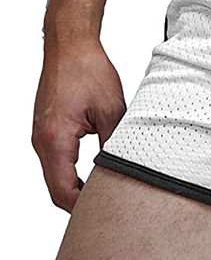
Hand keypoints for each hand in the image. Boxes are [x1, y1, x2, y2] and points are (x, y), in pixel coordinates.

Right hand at [32, 36, 125, 211]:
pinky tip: (93, 169)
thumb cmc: (87, 70)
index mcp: (55, 141)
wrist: (70, 47)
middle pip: (57, 188)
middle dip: (80, 202)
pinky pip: (56, 160)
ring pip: (56, 175)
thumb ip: (113, 144)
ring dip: (76, 186)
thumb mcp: (112, 110)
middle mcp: (42, 142)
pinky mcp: (48, 129)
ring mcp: (42, 136)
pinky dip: (72, 170)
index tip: (104, 213)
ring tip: (104, 189)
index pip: (62, 192)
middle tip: (108, 206)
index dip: (82, 208)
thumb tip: (120, 169)